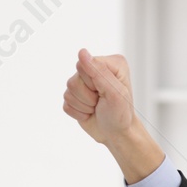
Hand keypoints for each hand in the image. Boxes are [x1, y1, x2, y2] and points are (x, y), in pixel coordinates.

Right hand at [62, 49, 163, 182]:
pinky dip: (78, 112)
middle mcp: (96, 69)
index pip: (84, 65)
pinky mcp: (75, 96)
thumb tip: (82, 52)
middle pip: (74, 79)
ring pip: (68, 91)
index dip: (92, 83)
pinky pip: (66, 103)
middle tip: (102, 102)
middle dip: (87, 96)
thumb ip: (99, 72)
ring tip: (97, 108)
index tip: (106, 93)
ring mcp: (84, 82)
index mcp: (110, 63)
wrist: (117, 134)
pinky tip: (90, 112)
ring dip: (83, 105)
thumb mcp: (115, 93)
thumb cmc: (121, 115)